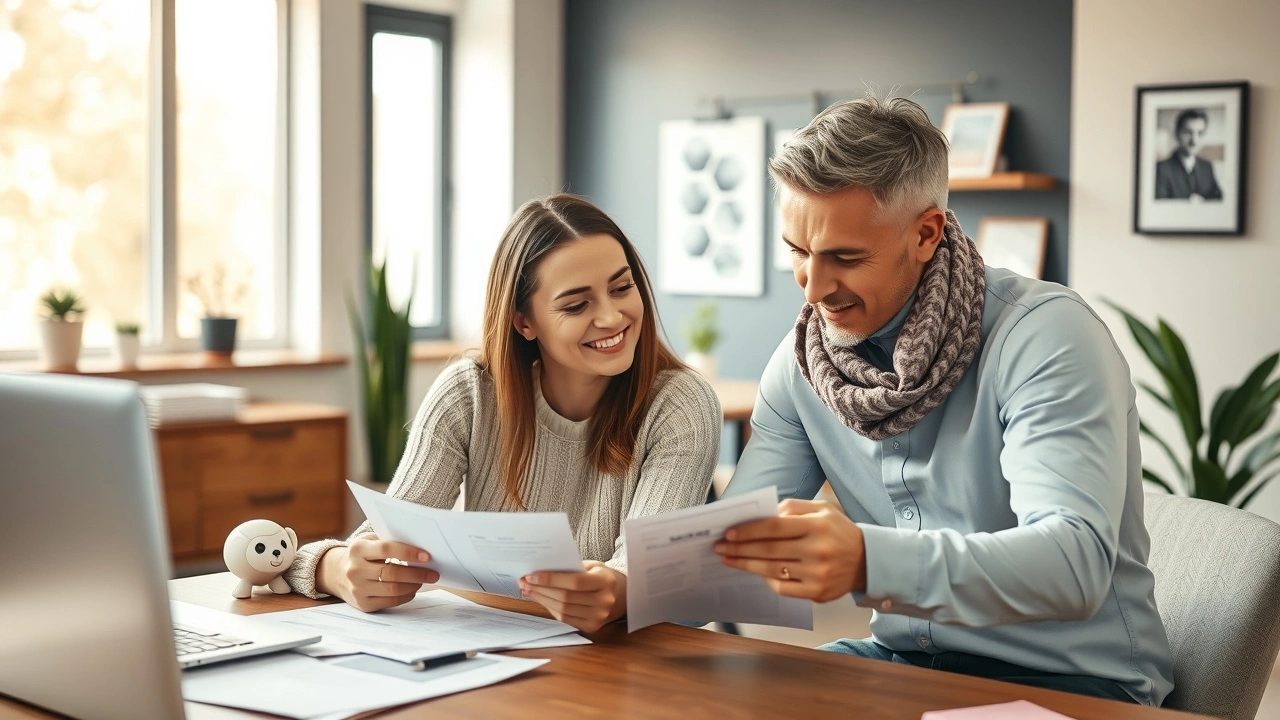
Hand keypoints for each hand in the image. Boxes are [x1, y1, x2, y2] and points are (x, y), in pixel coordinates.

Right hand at [316, 534, 440, 611]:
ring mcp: (358, 588)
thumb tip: (421, 545)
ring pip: (393, 589)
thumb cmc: (363, 554)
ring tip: (423, 580)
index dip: (408, 553)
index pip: (386, 549)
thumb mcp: (369, 541)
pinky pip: (390, 601)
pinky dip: (406, 596)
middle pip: (392, 572)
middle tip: (433, 573)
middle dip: (417, 574)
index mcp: (358, 548)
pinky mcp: (363, 604)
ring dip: (413, 585)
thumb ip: (389, 541)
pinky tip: (412, 590)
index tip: (427, 556)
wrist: (338, 574)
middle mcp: (355, 569)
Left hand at [518, 561, 625, 632]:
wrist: (617, 594)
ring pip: (563, 609)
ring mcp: (599, 616)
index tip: (532, 576)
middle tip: (524, 582)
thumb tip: (541, 572)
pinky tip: (541, 600)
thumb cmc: (598, 576)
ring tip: (528, 590)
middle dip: (541, 590)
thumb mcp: (591, 566)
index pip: (574, 581)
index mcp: (605, 581)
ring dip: (542, 600)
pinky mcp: (592, 627)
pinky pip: (565, 619)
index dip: (551, 580)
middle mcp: (604, 601)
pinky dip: (550, 609)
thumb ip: (571, 568)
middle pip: (566, 597)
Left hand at [714, 499, 866, 601]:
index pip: (774, 527)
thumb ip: (792, 508)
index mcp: (817, 526)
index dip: (748, 531)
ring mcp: (818, 574)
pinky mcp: (817, 593)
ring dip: (746, 565)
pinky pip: (783, 588)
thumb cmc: (838, 531)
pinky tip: (756, 573)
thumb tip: (761, 516)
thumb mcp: (822, 509)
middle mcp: (818, 550)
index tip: (728, 533)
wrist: (868, 560)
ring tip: (729, 560)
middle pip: (769, 550)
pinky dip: (767, 580)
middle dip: (740, 549)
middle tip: (719, 548)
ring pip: (772, 570)